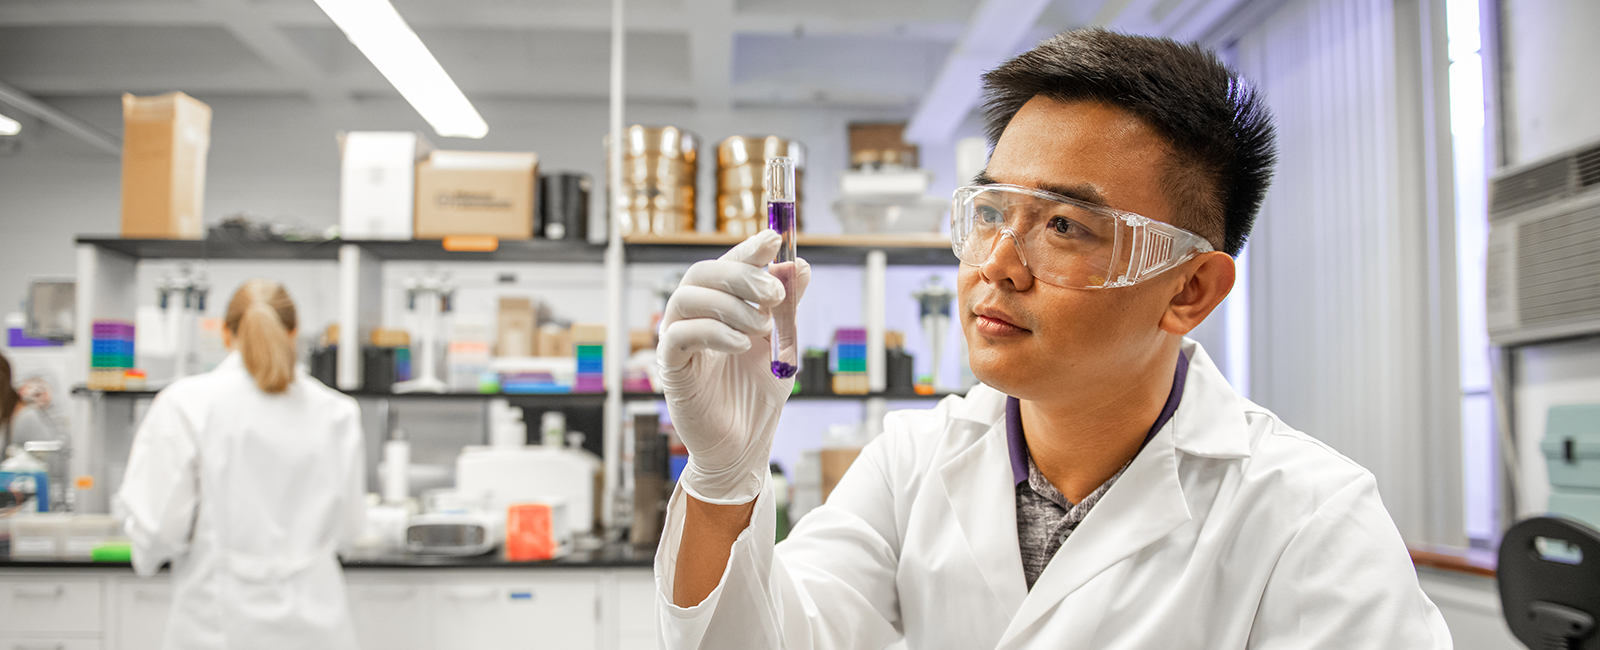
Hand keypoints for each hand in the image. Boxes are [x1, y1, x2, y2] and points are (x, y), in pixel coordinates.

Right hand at [657, 230, 811, 503]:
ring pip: (686, 299)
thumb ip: (788, 307)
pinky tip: (743, 345)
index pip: (728, 264)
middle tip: (775, 293)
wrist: (744, 445)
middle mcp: (695, 317)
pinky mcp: (671, 368)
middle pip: (702, 273)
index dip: (748, 248)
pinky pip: (680, 336)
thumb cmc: (757, 395)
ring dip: (730, 305)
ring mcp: (680, 341)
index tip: (774, 238)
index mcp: (721, 307)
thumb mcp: (782, 345)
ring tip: (763, 327)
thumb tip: (799, 265)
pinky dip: (714, 333)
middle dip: (741, 274)